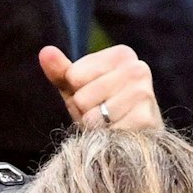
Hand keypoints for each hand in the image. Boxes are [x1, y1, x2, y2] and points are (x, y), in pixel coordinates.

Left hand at [38, 44, 161, 130]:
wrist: (133, 140)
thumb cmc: (102, 107)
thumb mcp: (77, 88)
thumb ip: (60, 70)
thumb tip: (45, 51)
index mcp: (122, 55)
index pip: (74, 74)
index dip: (77, 90)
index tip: (94, 94)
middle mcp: (138, 69)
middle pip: (83, 96)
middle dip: (86, 109)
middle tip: (102, 113)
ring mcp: (144, 94)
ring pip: (93, 116)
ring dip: (95, 126)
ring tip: (110, 123)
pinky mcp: (146, 120)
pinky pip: (106, 132)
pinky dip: (106, 138)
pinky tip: (120, 134)